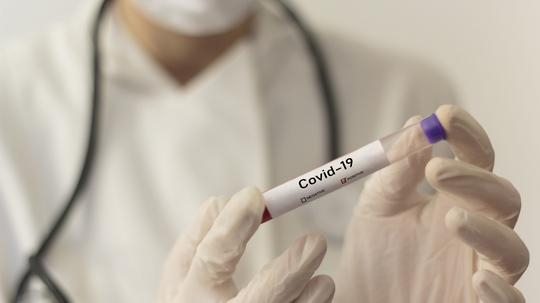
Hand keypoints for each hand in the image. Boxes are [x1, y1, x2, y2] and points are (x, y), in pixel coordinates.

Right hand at [158, 187, 334, 302]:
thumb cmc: (192, 296)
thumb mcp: (183, 268)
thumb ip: (203, 232)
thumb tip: (232, 199)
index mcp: (190, 292)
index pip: (213, 257)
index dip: (233, 225)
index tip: (255, 196)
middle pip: (258, 298)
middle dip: (289, 272)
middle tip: (316, 240)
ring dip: (310, 298)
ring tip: (325, 281)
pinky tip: (319, 291)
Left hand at [335, 105, 528, 301]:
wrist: (365, 302)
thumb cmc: (375, 255)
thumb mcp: (378, 206)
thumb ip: (396, 171)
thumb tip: (415, 124)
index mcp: (453, 201)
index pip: (476, 160)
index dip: (468, 135)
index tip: (445, 115)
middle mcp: (475, 233)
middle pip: (502, 199)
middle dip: (475, 179)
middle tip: (436, 169)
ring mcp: (481, 272)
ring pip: (511, 250)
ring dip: (488, 230)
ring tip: (452, 218)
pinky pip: (508, 302)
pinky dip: (500, 292)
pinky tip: (478, 280)